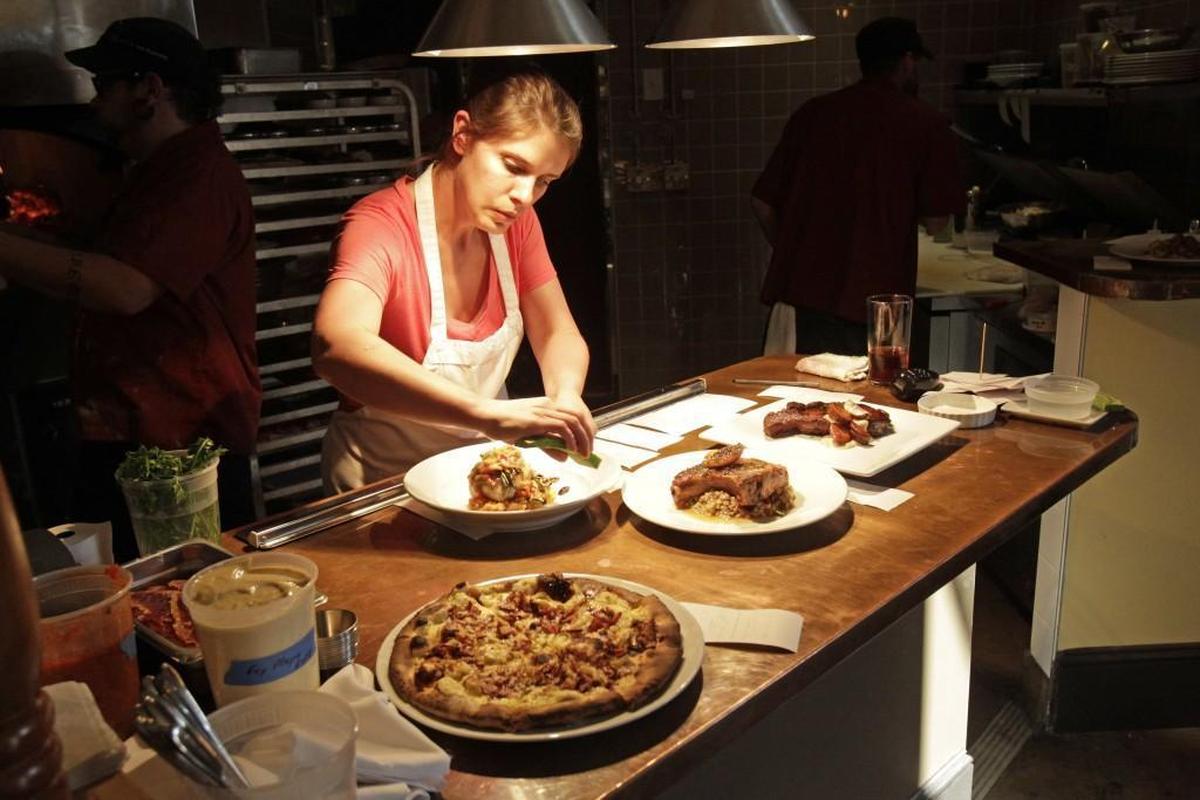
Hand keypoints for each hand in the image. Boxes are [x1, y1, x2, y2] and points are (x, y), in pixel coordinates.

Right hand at [476, 395, 595, 455]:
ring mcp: (543, 411)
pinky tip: (571, 450)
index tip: (583, 446)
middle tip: (587, 453)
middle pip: (576, 418)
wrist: (485, 415)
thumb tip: (564, 457)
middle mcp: (547, 406)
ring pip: (573, 422)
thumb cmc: (501, 425)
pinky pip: (562, 428)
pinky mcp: (538, 419)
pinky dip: (570, 439)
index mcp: (545, 406)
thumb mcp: (528, 437)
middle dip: (586, 437)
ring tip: (583, 453)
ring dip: (581, 439)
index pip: (570, 417)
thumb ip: (547, 445)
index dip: (581, 432)